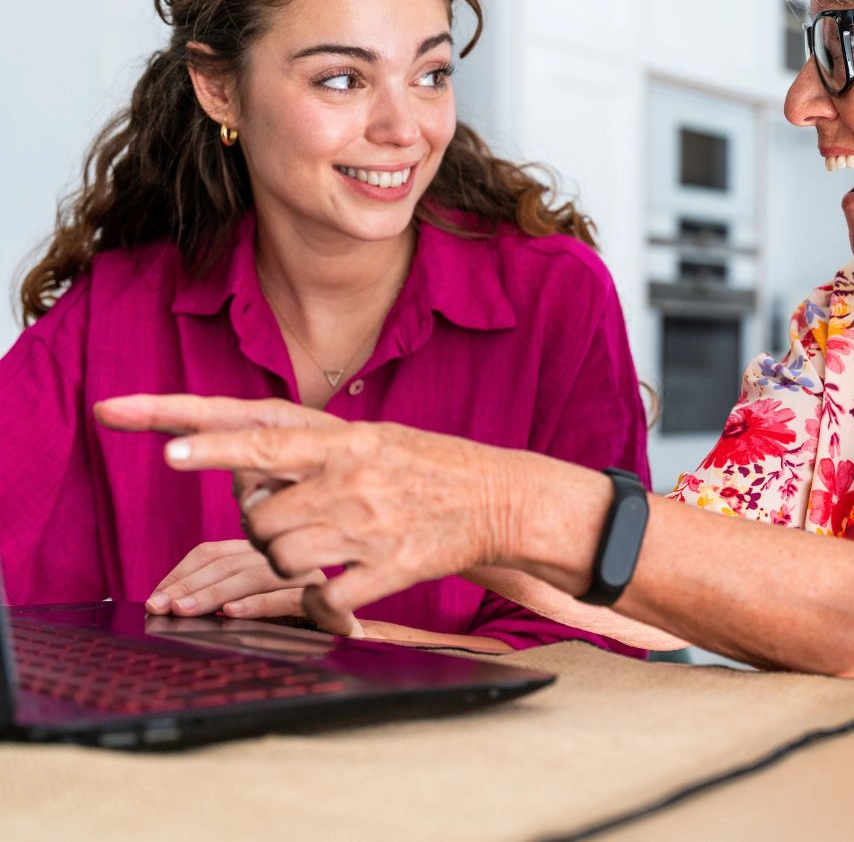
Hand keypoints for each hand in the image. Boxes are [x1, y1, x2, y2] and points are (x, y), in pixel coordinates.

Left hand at [97, 393, 517, 624]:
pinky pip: (324, 598)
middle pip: (261, 516)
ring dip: (287, 562)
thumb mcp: (375, 438)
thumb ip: (314, 448)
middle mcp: (353, 480)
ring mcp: (369, 527)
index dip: (212, 446)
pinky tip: (340, 590)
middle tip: (288, 522)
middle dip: (259, 527)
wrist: (500, 497)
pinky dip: (322, 603)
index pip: (265, 439)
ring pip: (282, 557)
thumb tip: (247, 467)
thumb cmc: (431, 466)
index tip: (165, 449)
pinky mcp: (389, 570)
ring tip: (320, 551)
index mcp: (347, 441)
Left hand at [145, 537, 326, 622]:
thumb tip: (166, 603)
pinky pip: (289, 598)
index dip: (182, 573)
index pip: (214, 552)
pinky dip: (258, 604)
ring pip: (254, 574)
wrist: (346, 645)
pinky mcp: (326, 602)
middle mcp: (286, 558)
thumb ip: (217, 601)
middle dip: (189, 585)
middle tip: (160, 607)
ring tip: (184, 611)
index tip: (156, 598)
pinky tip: (232, 615)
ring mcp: (308, 577)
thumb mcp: (246, 613)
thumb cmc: (289, 632)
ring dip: (214, 593)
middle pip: (229, 561)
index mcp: (264, 554)